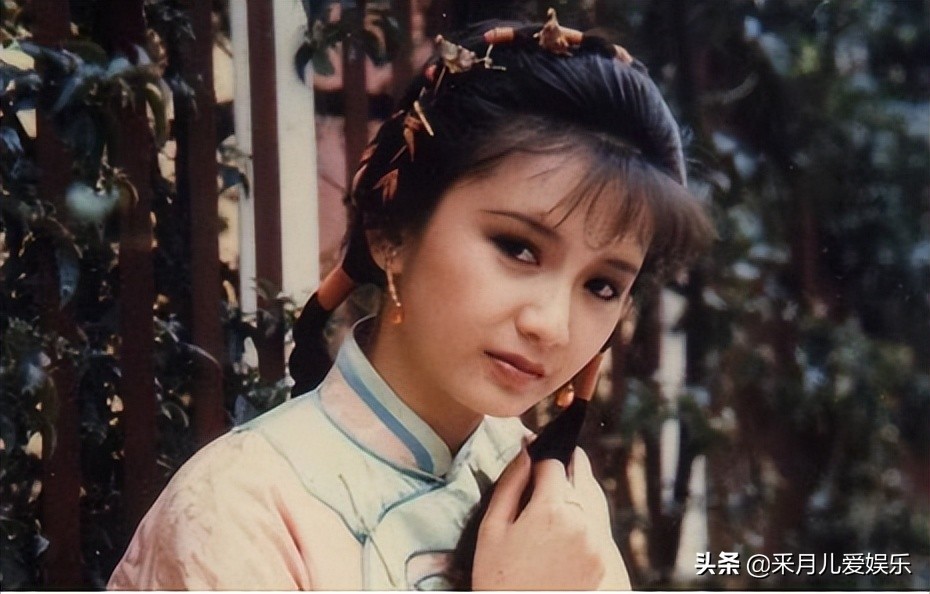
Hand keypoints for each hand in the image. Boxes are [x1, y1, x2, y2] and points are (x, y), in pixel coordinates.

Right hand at [471, 450, 605, 589]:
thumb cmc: (497, 576)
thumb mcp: (492, 527)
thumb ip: (511, 483)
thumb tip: (527, 450)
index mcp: (552, 509)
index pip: (555, 462)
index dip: (540, 458)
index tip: (531, 460)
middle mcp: (582, 522)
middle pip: (580, 475)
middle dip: (563, 468)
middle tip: (547, 469)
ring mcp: (596, 543)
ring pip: (591, 499)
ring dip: (575, 492)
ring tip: (551, 498)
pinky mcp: (601, 561)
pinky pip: (595, 525)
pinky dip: (583, 517)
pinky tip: (561, 526)